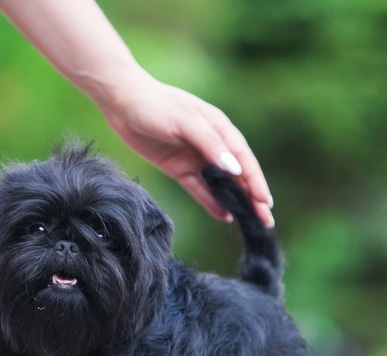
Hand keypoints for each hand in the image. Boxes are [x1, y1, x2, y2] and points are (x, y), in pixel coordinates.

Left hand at [98, 77, 274, 225]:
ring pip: (220, 184)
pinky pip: (199, 189)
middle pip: (237, 174)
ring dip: (234, 202)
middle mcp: (212, 144)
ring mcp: (195, 157)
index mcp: (219, 127)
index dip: (256, 181)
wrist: (122, 102)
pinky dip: (211, 202)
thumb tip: (235, 169)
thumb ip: (211, 145)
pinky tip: (225, 216)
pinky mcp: (179, 168)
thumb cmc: (156, 105)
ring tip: (249, 223)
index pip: (244, 158)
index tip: (265, 202)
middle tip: (265, 221)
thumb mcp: (185, 122)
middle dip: (252, 197)